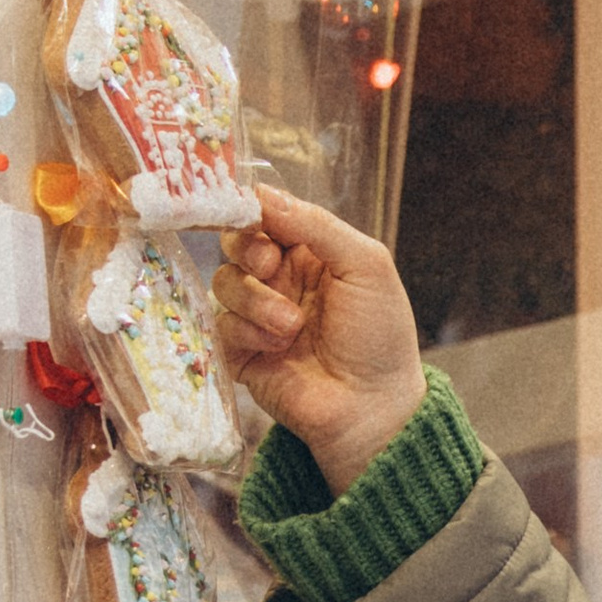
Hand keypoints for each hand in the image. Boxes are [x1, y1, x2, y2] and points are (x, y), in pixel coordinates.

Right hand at [214, 183, 425, 490]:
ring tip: (291, 327)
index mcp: (313, 253)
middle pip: (236, 242)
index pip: (268, 216)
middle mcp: (282, 279)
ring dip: (255, 299)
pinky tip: (278, 348)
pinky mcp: (240, 351)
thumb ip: (317, 225)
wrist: (371, 408)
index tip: (252, 214)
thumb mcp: (365, 265)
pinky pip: (221, 324)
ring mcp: (258, 315)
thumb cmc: (380, 336)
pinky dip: (248, 332)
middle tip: (270, 265)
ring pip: (224, 281)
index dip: (254, 211)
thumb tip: (262, 194)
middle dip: (248, 249)